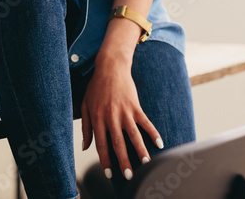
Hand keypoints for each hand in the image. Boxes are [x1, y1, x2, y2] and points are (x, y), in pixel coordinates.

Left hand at [80, 57, 162, 180]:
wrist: (110, 68)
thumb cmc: (96, 87)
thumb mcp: (85, 106)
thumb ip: (86, 127)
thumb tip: (84, 146)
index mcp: (97, 119)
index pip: (101, 145)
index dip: (105, 160)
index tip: (110, 174)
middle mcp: (111, 117)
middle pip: (118, 144)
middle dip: (124, 161)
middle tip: (129, 176)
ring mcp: (124, 112)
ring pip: (134, 135)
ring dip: (140, 150)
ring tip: (146, 163)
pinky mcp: (135, 106)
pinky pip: (146, 122)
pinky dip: (153, 133)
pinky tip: (159, 144)